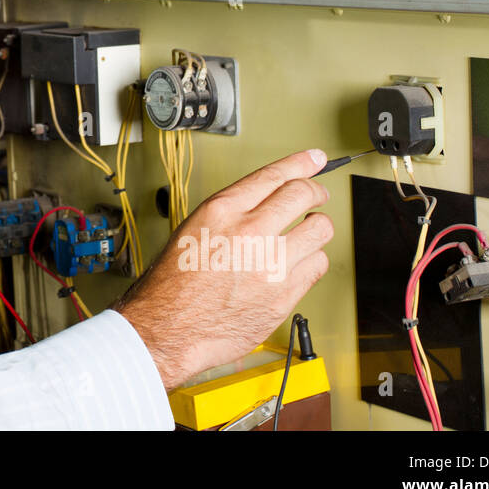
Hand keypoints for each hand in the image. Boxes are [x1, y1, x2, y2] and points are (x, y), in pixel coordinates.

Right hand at [114, 149, 333, 388]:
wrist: (169, 328)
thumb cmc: (172, 285)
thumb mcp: (192, 230)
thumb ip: (232, 213)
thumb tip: (266, 201)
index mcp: (222, 211)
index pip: (273, 175)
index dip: (301, 163)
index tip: (315, 160)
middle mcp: (249, 233)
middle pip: (303, 195)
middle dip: (315, 192)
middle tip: (316, 196)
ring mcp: (270, 265)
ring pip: (319, 230)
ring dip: (316, 228)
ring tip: (306, 234)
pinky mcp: (284, 295)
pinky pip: (316, 266)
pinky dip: (311, 261)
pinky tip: (298, 263)